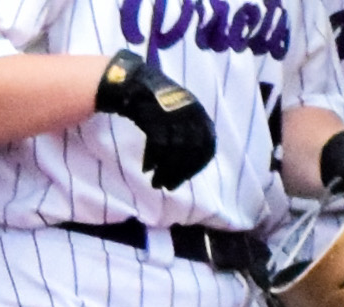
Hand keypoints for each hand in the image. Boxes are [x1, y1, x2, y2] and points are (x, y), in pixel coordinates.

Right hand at [95, 50, 214, 191]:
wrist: (135, 82)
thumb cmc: (158, 102)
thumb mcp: (181, 113)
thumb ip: (189, 133)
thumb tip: (190, 162)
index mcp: (199, 113)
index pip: (207, 146)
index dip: (198, 165)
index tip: (186, 178)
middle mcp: (189, 113)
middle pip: (191, 151)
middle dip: (180, 172)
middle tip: (168, 187)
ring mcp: (172, 114)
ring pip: (174, 151)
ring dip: (165, 171)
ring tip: (156, 183)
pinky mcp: (155, 116)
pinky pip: (157, 144)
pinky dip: (153, 160)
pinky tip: (146, 169)